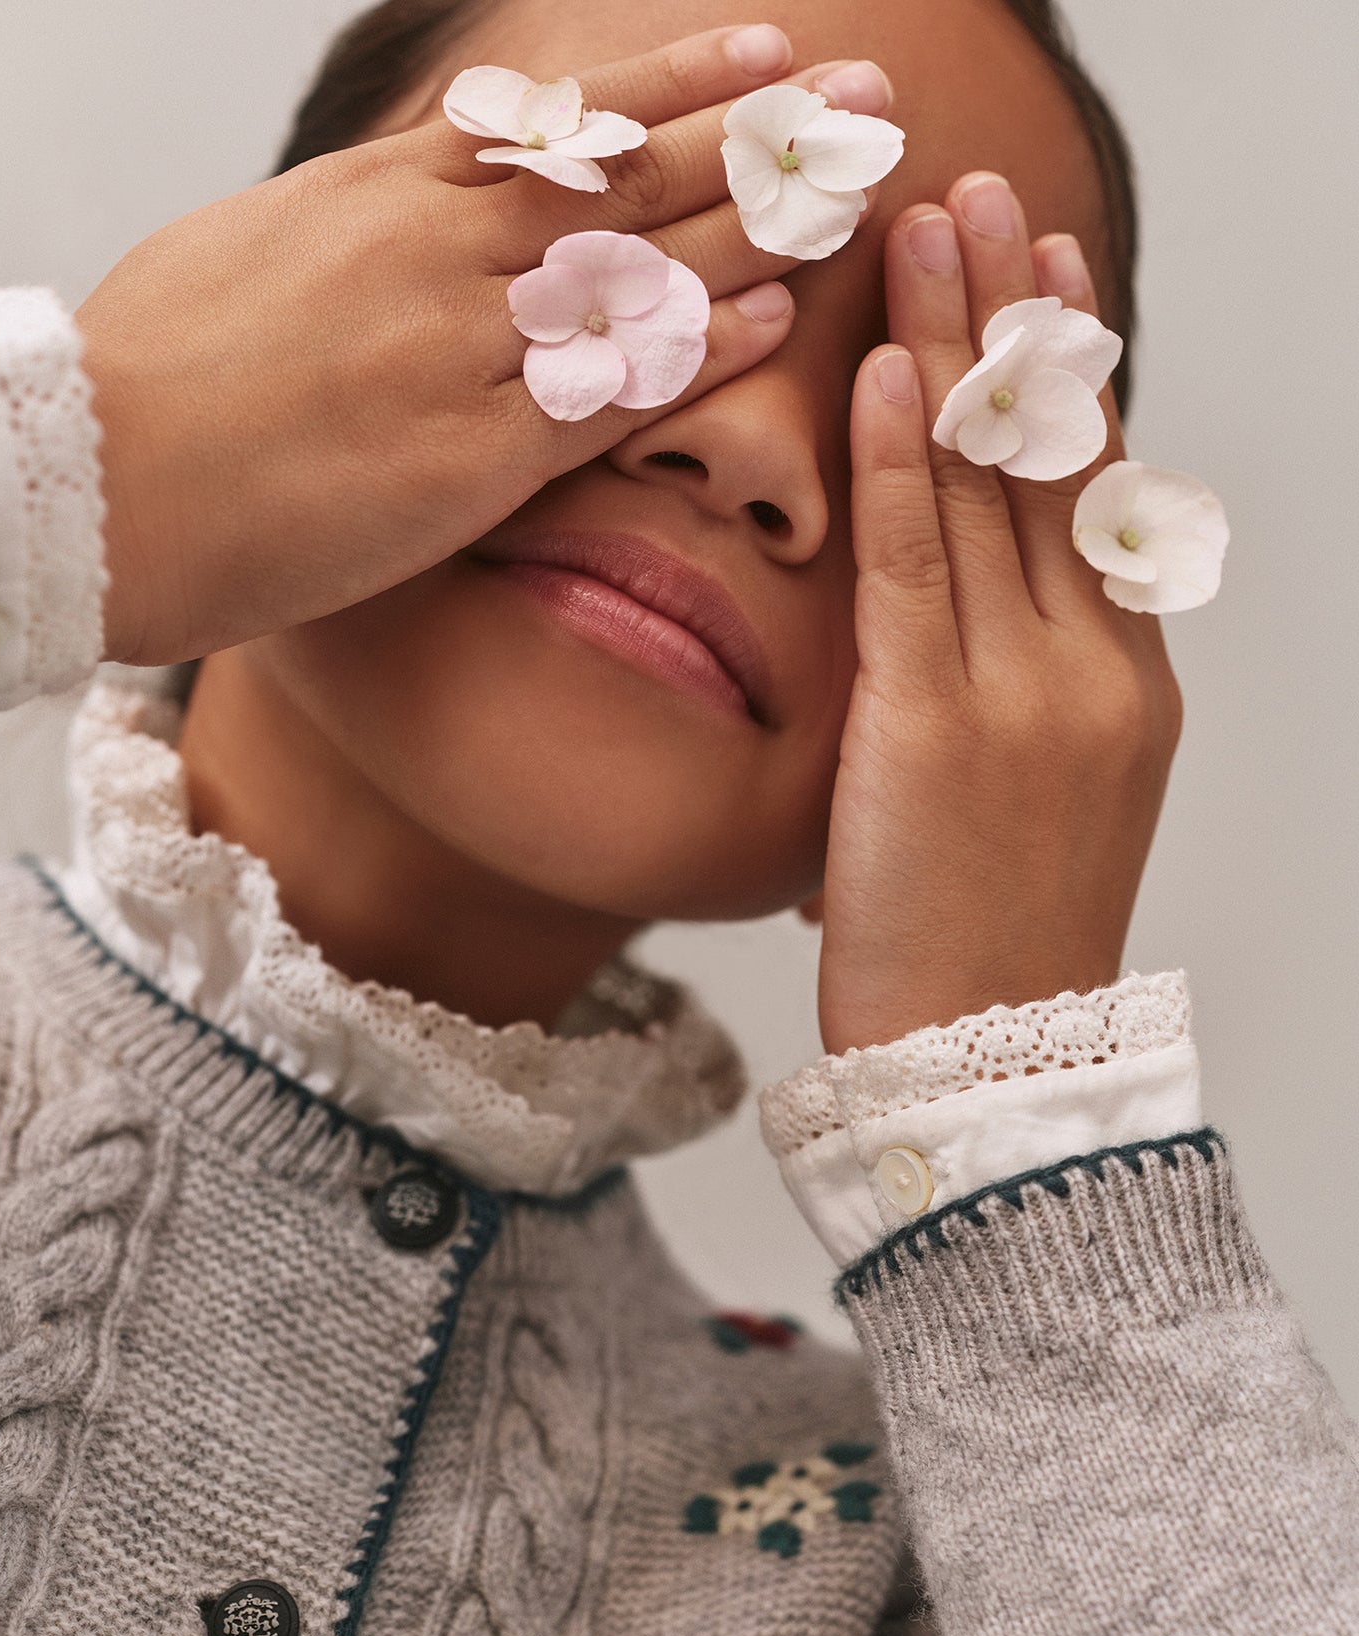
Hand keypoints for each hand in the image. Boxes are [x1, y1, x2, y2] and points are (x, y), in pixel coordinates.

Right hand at [76, 27, 891, 667]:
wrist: (100, 485)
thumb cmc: (155, 376)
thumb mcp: (255, 249)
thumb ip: (361, 221)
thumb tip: (414, 194)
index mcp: (385, 195)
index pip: (563, 124)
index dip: (675, 87)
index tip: (766, 54)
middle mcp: (438, 254)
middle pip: (631, 180)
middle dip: (761, 139)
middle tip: (869, 102)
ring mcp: (460, 350)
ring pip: (641, 275)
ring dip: (759, 230)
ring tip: (859, 198)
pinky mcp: (470, 458)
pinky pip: (607, 396)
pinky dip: (691, 353)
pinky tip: (769, 319)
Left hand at [812, 174, 1181, 1054]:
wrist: (990, 1064)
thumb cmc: (998, 934)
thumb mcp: (1042, 794)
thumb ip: (1021, 684)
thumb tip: (968, 604)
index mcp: (1126, 679)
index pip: (1096, 490)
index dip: (1069, 372)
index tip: (1045, 275)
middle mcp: (1094, 666)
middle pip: (1053, 458)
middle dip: (1016, 317)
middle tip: (984, 199)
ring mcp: (1026, 692)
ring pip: (991, 489)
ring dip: (954, 346)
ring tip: (925, 232)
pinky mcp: (938, 727)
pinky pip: (917, 566)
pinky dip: (900, 461)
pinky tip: (881, 370)